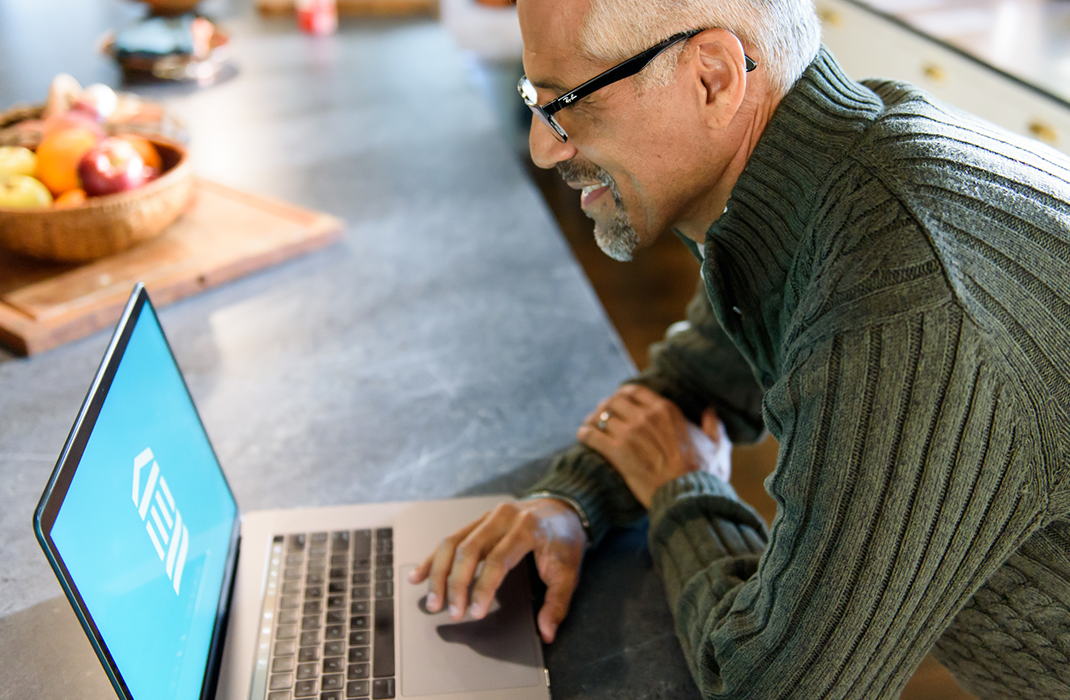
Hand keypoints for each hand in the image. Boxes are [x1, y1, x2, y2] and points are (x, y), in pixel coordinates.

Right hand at [407, 497, 586, 642]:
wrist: (563, 507)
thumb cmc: (564, 540)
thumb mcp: (570, 571)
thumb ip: (558, 603)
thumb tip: (546, 632)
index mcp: (527, 529)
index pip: (498, 560)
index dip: (483, 588)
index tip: (475, 612)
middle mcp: (503, 518)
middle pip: (469, 550)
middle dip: (456, 584)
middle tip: (452, 612)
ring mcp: (488, 516)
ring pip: (453, 542)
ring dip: (438, 573)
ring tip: (433, 600)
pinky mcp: (478, 521)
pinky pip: (450, 538)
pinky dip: (433, 558)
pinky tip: (419, 575)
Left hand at [576, 384, 730, 507]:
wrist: (688, 497)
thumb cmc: (704, 474)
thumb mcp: (716, 446)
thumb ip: (713, 425)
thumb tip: (710, 411)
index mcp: (667, 410)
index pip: (634, 391)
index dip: (622, 396)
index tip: (617, 403)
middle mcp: (646, 416)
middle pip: (614, 401)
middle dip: (605, 407)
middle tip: (600, 415)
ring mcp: (630, 433)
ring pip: (601, 416)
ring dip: (592, 420)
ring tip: (589, 426)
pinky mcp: (618, 452)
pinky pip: (592, 435)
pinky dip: (584, 434)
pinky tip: (582, 437)